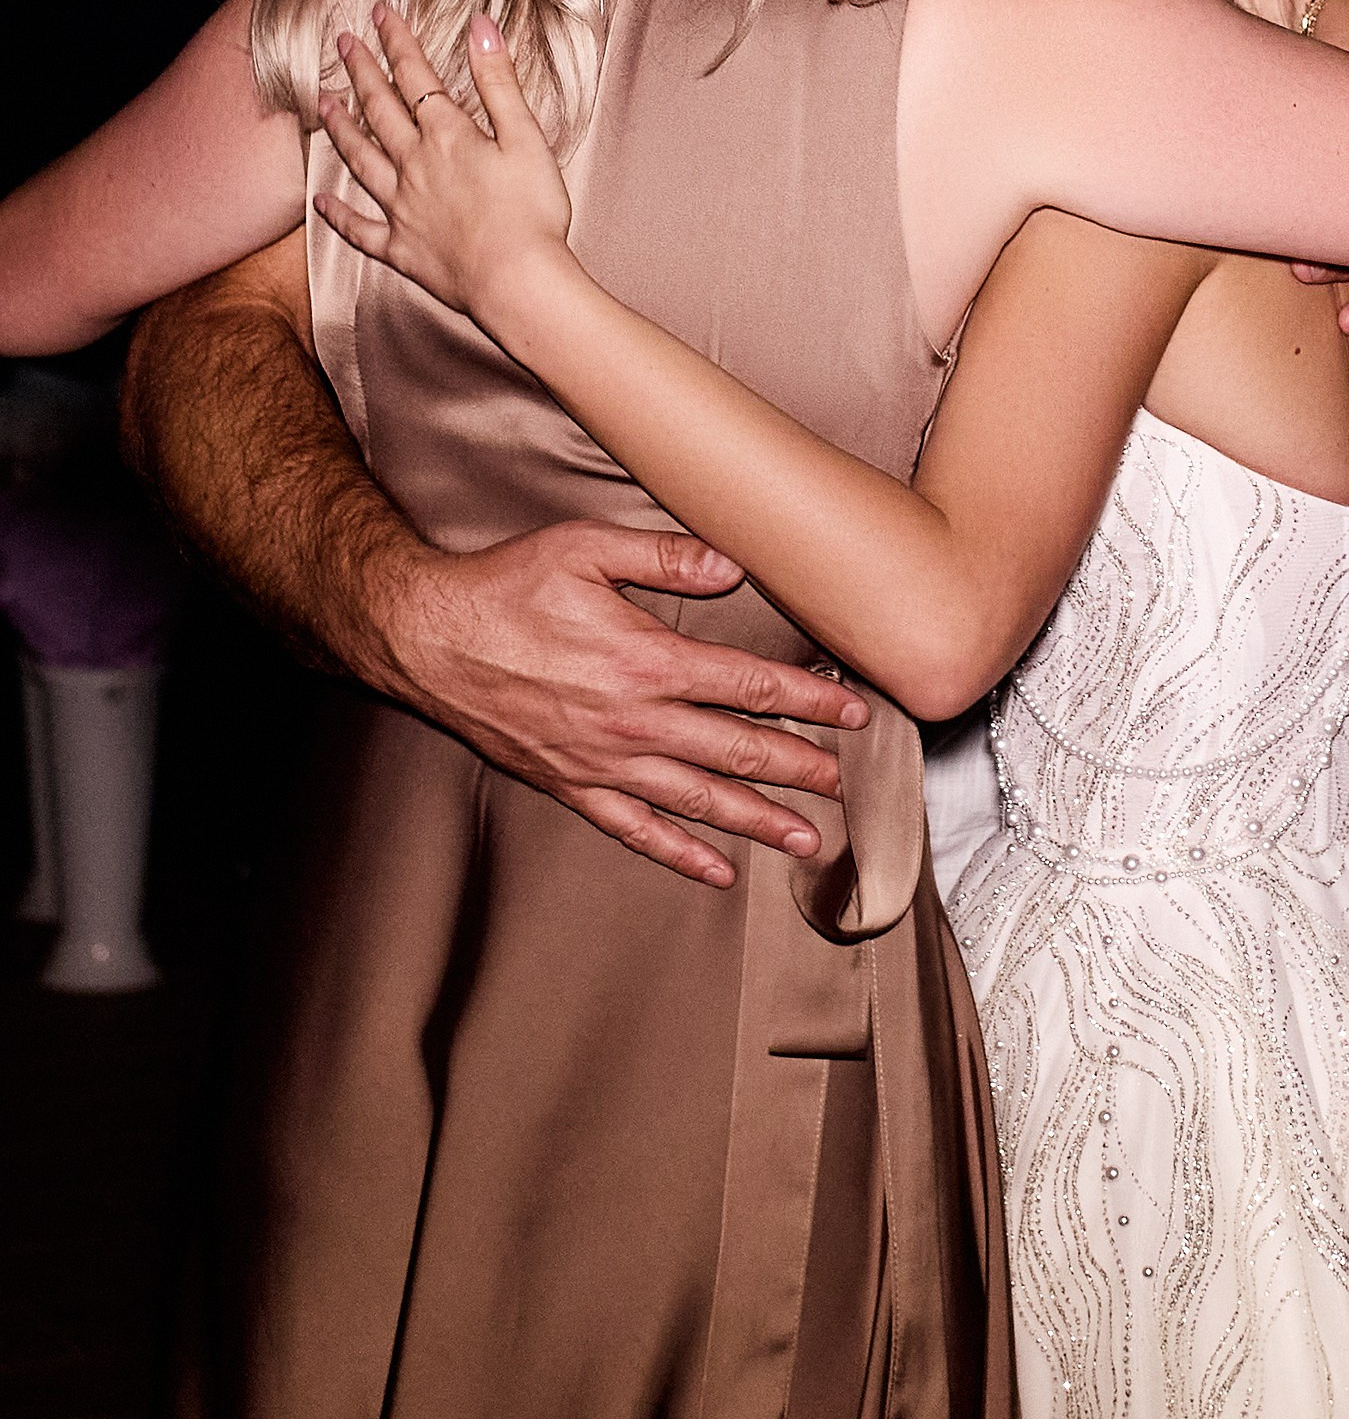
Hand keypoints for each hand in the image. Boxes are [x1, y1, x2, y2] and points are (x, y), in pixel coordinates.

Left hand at [317, 8, 567, 328]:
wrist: (517, 281)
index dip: (397, 41)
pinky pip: (360, 230)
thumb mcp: (526, 137)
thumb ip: (498, 81)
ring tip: (322, 103)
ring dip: (340, 128)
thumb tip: (480, 26)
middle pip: (379, 110)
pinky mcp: (401, 249)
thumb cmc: (532, 212)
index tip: (380, 12)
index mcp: (447, 136)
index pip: (416, 76)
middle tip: (341, 43)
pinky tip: (320, 203)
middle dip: (360, 72)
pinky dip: (338, 216)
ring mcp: (402, 208)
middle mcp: (414, 166)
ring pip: (360, 160)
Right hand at [371, 516, 872, 886]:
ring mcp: (602, 762)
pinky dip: (679, 853)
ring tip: (807, 840)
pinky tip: (714, 871)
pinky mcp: (570, 785)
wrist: (424, 638)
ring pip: (697, 800)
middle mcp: (632, 722)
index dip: (809, 701)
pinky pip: (634, 829)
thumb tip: (731, 564)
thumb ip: (664, 558)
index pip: (749, 686)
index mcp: (646, 661)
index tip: (854, 713)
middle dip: (798, 767)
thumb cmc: (502, 587)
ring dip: (757, 821)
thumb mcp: (584, 548)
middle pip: (736, 751)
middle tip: (843, 783)